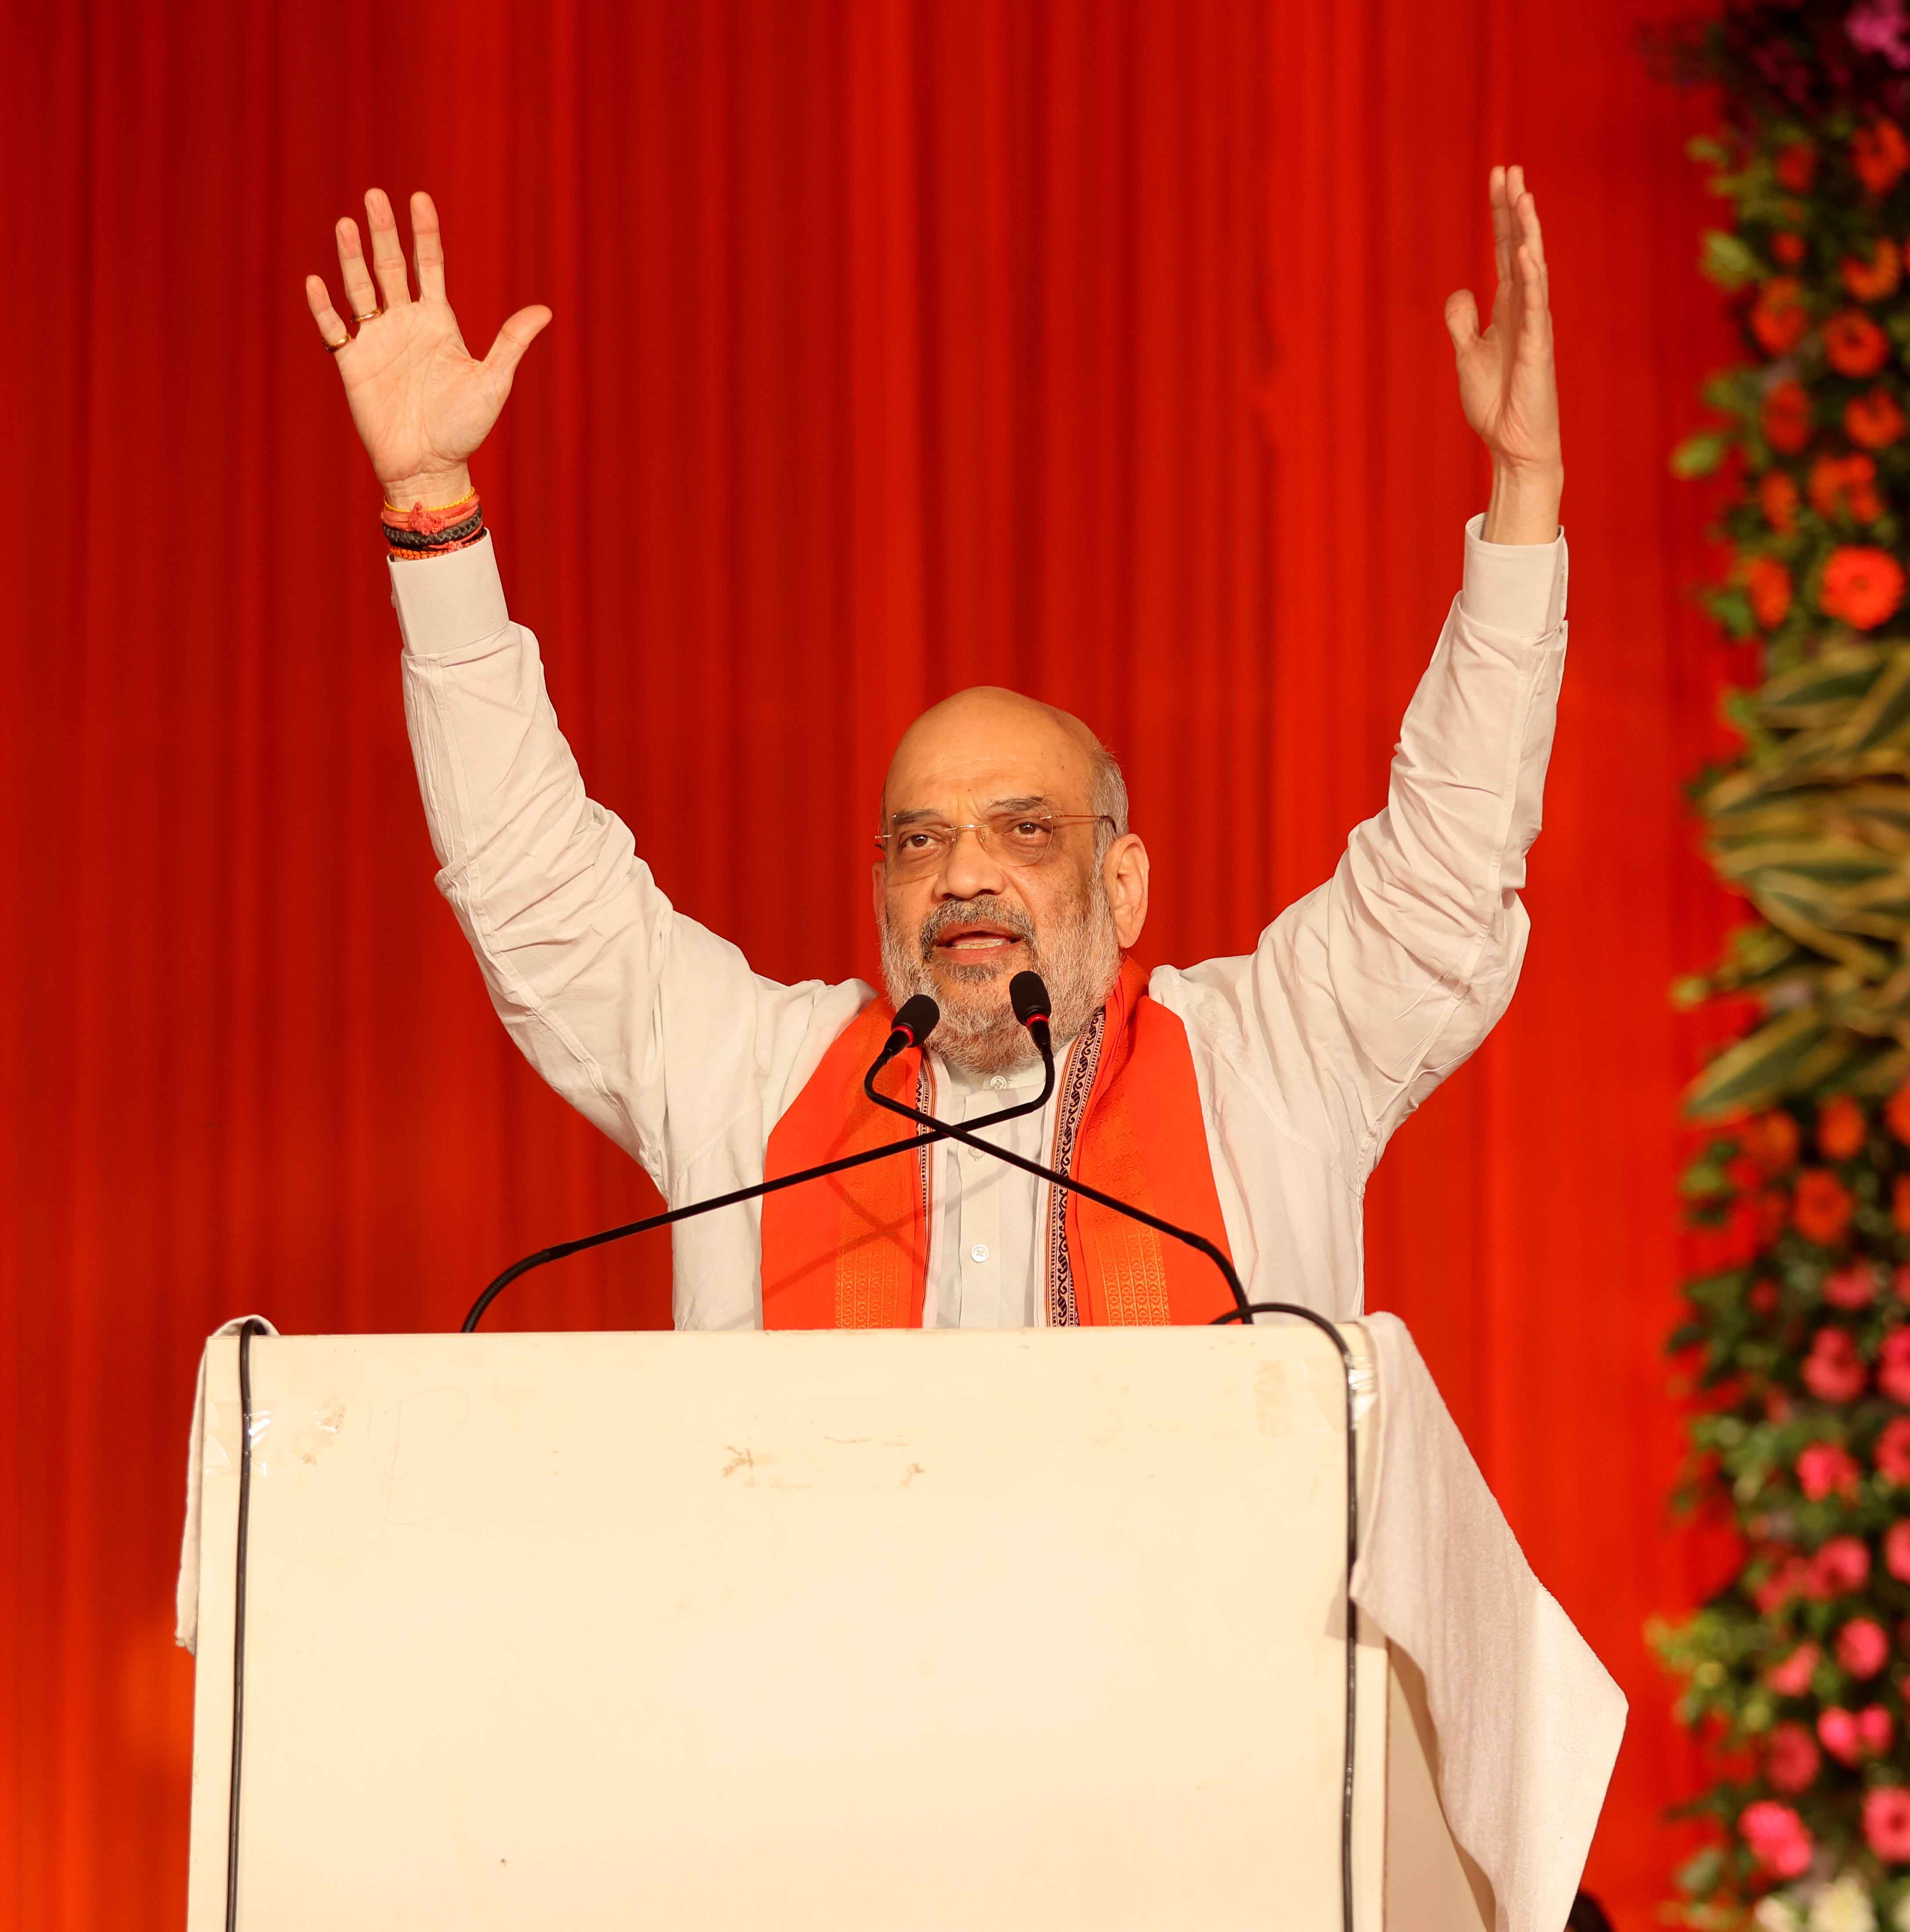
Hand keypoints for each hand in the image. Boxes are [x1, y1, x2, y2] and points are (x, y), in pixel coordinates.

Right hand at [304, 188, 550, 507]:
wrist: (430, 465)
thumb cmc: (464, 428)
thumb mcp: (494, 381)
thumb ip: (511, 342)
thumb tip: (545, 310)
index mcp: (438, 322)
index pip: (430, 266)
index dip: (425, 232)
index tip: (420, 198)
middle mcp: (405, 323)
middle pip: (391, 266)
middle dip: (384, 232)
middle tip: (376, 196)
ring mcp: (377, 341)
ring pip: (360, 288)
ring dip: (351, 257)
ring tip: (347, 224)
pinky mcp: (353, 363)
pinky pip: (333, 329)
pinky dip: (323, 307)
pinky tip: (316, 281)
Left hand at [1444, 165, 1560, 486]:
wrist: (1513, 444)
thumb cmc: (1497, 402)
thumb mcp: (1468, 355)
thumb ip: (1463, 322)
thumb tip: (1460, 291)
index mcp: (1507, 307)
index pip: (1504, 249)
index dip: (1501, 214)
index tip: (1499, 177)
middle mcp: (1524, 308)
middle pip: (1519, 247)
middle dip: (1514, 209)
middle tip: (1510, 169)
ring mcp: (1534, 325)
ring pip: (1531, 268)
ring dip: (1527, 232)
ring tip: (1523, 196)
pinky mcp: (1538, 347)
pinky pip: (1535, 306)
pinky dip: (1531, 279)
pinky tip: (1526, 252)